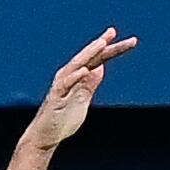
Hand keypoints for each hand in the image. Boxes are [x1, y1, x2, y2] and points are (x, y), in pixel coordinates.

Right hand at [25, 28, 137, 155]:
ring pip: (76, 65)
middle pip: (88, 58)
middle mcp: (69, 77)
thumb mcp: (83, 99)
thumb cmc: (63, 119)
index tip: (124, 38)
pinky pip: (65, 84)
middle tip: (112, 32)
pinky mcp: (56, 98)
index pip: (96, 59)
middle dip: (101, 45)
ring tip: (101, 43)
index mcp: (78, 77)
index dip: (109, 49)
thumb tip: (100, 66)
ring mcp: (62, 86)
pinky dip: (75, 76)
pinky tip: (85, 69)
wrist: (45, 137)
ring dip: (88, 53)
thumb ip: (90, 83)